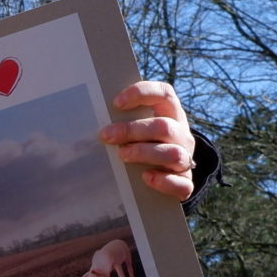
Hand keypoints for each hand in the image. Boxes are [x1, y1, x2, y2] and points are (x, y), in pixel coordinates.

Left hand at [100, 80, 195, 202]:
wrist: (166, 174)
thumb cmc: (144, 144)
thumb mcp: (138, 128)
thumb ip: (123, 120)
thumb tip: (91, 119)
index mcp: (170, 113)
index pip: (163, 93)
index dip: (141, 94)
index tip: (116, 103)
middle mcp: (181, 134)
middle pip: (163, 126)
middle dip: (132, 130)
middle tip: (106, 136)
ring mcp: (186, 158)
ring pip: (173, 154)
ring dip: (144, 153)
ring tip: (123, 155)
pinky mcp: (185, 182)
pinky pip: (181, 183)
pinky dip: (163, 180)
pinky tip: (145, 177)